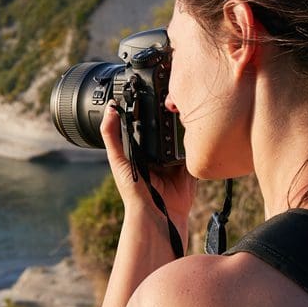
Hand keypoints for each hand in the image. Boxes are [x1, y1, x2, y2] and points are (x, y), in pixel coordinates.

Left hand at [101, 104, 196, 238]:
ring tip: (187, 114)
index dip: (149, 110)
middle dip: (170, 118)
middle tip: (173, 101)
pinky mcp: (189, 169)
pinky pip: (196, 153)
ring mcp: (175, 161)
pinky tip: (197, 133)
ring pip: (182, 139)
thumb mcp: (118, 159)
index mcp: (141, 150)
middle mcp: (158, 154)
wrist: (157, 215)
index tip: (152, 92)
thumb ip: (111, 135)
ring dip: (185, 130)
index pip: (146, 125)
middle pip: (166, 129)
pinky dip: (197, 146)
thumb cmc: (134, 191)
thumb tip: (110, 109)